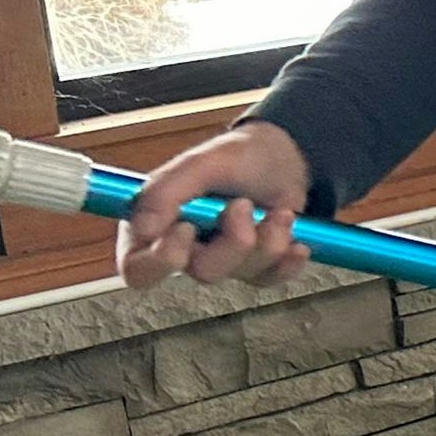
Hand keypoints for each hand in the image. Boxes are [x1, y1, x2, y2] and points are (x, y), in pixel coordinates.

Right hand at [119, 121, 312, 290]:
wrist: (287, 158)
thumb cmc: (237, 157)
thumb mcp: (200, 163)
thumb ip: (165, 192)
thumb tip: (141, 230)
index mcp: (156, 225)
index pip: (137, 270)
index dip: (160, 261)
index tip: (187, 228)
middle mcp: (186, 248)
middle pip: (202, 272)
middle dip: (234, 241)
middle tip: (244, 205)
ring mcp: (222, 260)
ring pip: (242, 272)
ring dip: (268, 238)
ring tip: (278, 211)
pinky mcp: (255, 267)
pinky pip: (271, 279)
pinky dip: (288, 260)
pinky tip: (297, 241)